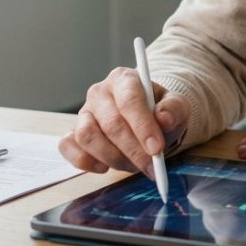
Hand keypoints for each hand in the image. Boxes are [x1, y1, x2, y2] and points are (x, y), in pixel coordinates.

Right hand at [58, 67, 189, 176]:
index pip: (130, 101)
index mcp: (124, 79)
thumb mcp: (177, 106)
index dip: (143, 127)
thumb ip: (174, 109)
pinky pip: (68, 147)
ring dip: (112, 157)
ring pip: (87, 136)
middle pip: (111, 123)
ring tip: (132, 165)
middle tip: (150, 167)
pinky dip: (85, 161)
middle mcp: (99, 92)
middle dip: (133, 150)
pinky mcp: (72, 132)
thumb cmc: (159, 111)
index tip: (157, 149)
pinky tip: (105, 166)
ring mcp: (83, 113)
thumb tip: (164, 119)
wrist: (146, 120)